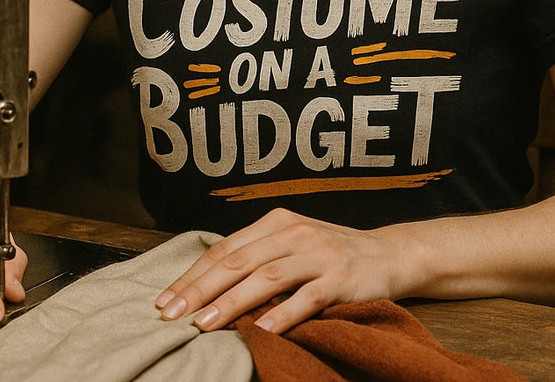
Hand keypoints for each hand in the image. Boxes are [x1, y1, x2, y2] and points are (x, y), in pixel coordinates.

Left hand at [154, 207, 400, 333]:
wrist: (389, 253)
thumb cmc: (331, 253)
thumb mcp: (292, 244)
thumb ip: (258, 257)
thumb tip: (206, 287)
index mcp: (276, 222)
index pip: (225, 249)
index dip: (193, 275)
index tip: (165, 300)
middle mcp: (294, 232)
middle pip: (238, 261)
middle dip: (200, 289)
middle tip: (171, 314)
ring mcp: (318, 253)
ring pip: (266, 277)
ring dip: (232, 302)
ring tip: (204, 324)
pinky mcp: (341, 278)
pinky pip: (307, 297)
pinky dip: (282, 315)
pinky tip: (261, 331)